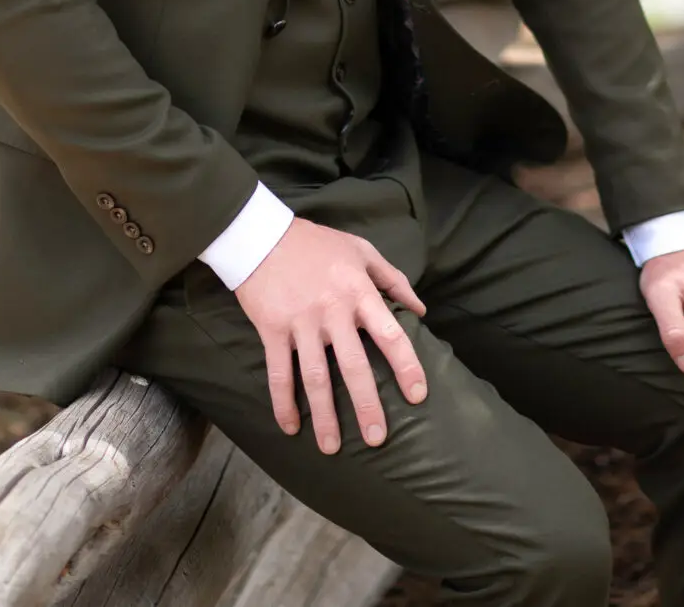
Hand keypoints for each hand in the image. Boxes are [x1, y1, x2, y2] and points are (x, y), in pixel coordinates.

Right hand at [234, 218, 428, 454]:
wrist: (263, 236)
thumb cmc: (317, 244)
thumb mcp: (361, 250)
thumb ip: (393, 279)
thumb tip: (420, 310)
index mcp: (358, 291)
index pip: (389, 333)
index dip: (406, 365)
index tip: (418, 395)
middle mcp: (332, 311)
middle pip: (353, 365)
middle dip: (367, 405)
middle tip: (378, 439)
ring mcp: (301, 323)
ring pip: (315, 377)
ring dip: (324, 415)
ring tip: (332, 448)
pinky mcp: (272, 330)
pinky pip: (279, 372)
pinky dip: (283, 402)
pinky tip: (290, 427)